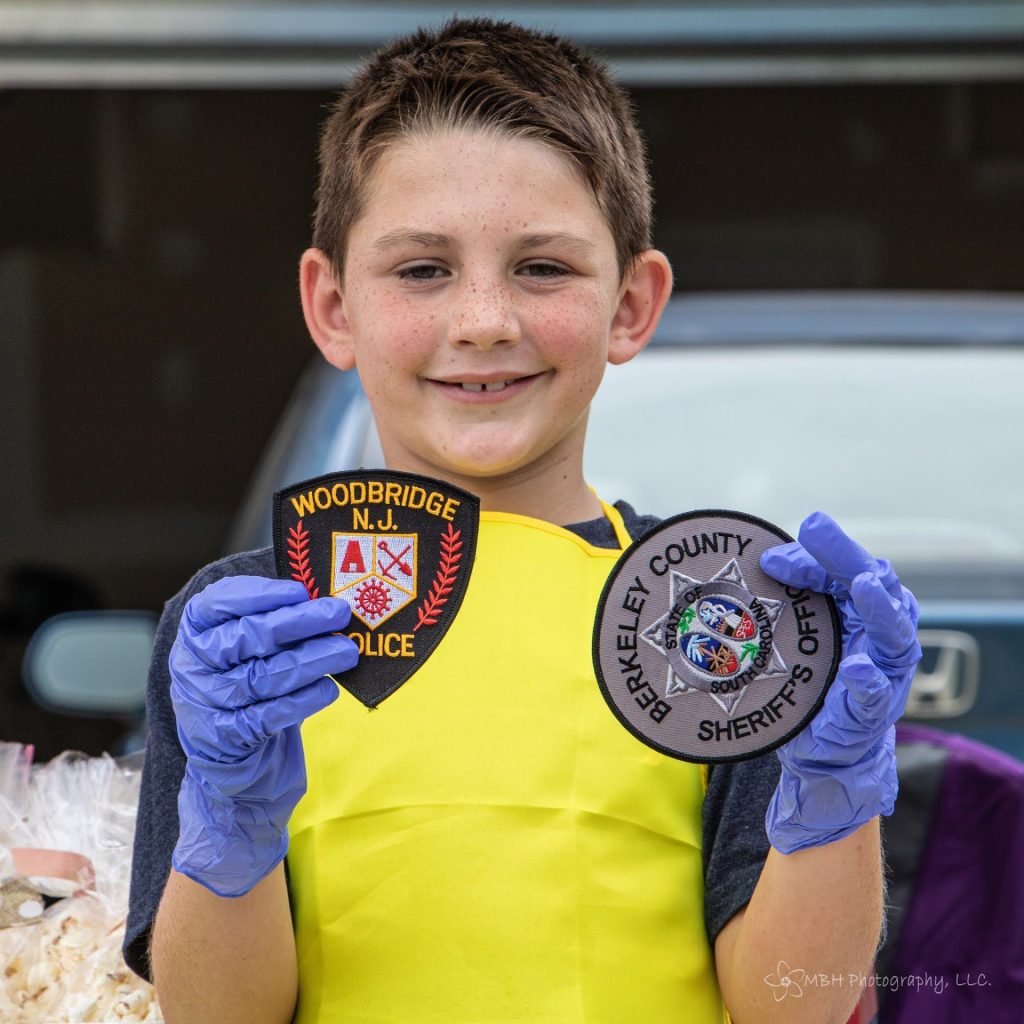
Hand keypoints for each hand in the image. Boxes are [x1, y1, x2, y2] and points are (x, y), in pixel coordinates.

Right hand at [169, 576, 357, 895]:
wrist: (227, 751)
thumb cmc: (246, 679)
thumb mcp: (246, 644)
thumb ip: (273, 618)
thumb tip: (324, 597)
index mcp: (195, 630)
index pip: (219, 603)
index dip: (260, 594)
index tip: (301, 590)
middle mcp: (193, 663)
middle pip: (249, 637)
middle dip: (300, 623)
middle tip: (339, 613)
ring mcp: (206, 702)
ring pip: (263, 676)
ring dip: (311, 660)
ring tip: (347, 651)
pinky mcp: (226, 737)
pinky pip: (270, 715)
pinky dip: (304, 700)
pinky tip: (329, 688)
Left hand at [759, 512, 920, 853]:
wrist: (821, 749)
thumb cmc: (811, 676)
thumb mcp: (797, 629)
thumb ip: (790, 594)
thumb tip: (766, 558)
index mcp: (863, 611)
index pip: (850, 568)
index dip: (817, 554)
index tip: (771, 557)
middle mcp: (881, 637)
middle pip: (879, 586)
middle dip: (847, 557)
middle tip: (817, 530)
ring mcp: (883, 676)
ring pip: (895, 636)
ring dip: (880, 608)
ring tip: (862, 585)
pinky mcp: (868, 715)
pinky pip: (876, 697)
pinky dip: (869, 681)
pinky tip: (856, 669)